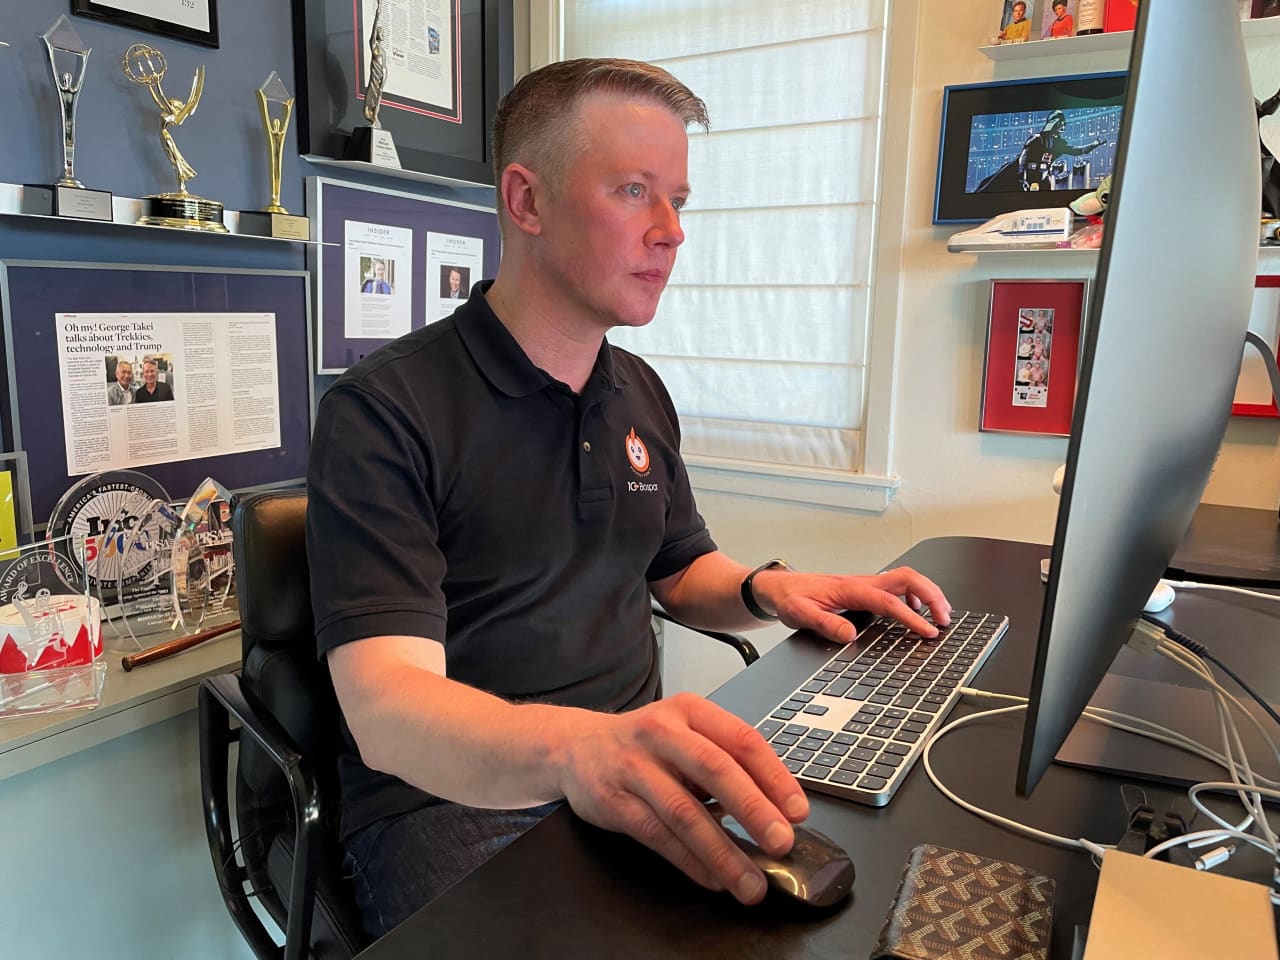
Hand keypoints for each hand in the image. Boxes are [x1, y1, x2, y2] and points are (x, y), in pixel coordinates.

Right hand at [556, 693, 808, 903]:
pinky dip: (689, 861)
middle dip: (753, 810)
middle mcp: (662, 732)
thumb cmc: (644, 744)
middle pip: (715, 769)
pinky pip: (657, 836)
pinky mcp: (613, 800)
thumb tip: (777, 807)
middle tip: (780, 843)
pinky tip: (712, 878)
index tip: (797, 811)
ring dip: (723, 852)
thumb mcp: (685, 733)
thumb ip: (725, 761)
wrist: (574, 746)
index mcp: (690, 711)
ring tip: (750, 882)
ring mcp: (634, 766)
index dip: (774, 777)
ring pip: (685, 812)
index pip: (742, 740)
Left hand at [753, 565, 950, 642]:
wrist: (779, 587)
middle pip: (907, 579)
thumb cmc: (790, 598)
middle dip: (932, 595)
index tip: (927, 631)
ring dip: (928, 593)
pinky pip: (897, 586)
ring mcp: (865, 583)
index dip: (911, 617)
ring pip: (906, 579)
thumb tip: (849, 635)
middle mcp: (862, 582)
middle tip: (945, 619)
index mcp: (850, 589)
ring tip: (941, 615)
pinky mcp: (865, 588)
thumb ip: (824, 624)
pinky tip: (917, 610)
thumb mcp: (800, 614)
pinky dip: (915, 595)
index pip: (889, 601)